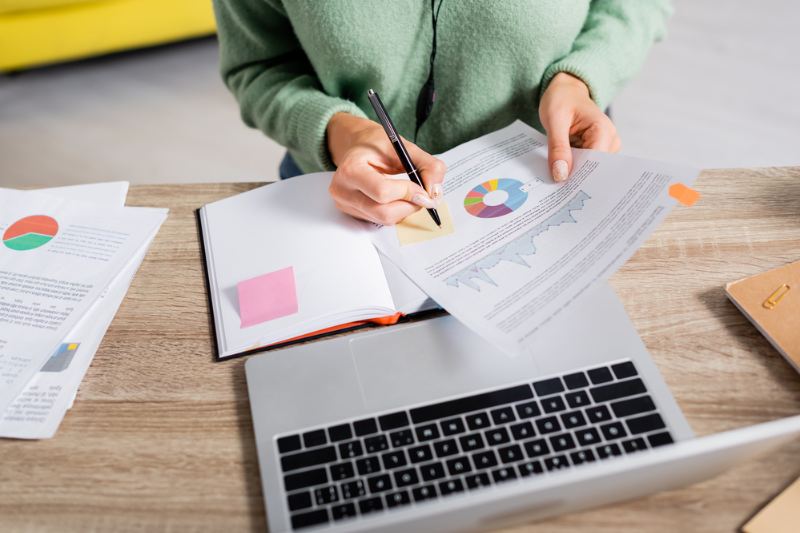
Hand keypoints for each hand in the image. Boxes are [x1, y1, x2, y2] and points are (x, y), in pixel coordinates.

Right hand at [326, 113, 445, 224]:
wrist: (357, 147)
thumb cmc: (377, 145)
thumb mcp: (404, 147)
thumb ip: (427, 166)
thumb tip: (435, 192)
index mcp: (351, 169)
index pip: (382, 192)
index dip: (408, 192)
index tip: (422, 187)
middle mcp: (342, 190)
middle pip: (384, 212)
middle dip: (409, 205)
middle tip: (421, 195)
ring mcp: (344, 204)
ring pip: (384, 219)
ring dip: (404, 209)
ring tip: (407, 192)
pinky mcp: (351, 213)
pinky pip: (380, 221)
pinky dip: (395, 212)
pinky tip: (394, 197)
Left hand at [539, 72, 621, 181]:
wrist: (565, 90)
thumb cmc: (561, 99)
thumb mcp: (554, 120)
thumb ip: (558, 147)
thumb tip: (561, 175)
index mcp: (603, 130)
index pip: (596, 163)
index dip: (580, 177)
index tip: (564, 191)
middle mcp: (609, 140)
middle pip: (594, 169)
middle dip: (576, 179)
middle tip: (556, 194)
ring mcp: (604, 146)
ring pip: (588, 170)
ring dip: (572, 175)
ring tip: (556, 181)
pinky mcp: (595, 150)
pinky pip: (583, 166)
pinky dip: (571, 169)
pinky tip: (560, 173)